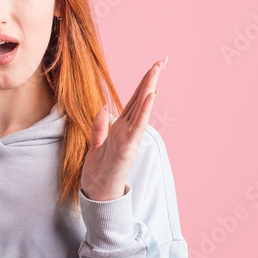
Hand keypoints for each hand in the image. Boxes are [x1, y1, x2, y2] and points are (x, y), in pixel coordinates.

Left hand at [81, 57, 166, 201]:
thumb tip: (104, 108)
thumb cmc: (99, 174)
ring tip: (157, 71)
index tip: (154, 68)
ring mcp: (129, 139)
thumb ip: (99, 127)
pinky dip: (145, 111)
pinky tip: (152, 95)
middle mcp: (127, 131)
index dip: (143, 84)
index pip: (134, 102)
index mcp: (120, 128)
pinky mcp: (127, 148)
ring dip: (149, 89)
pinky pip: (137, 126)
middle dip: (151, 80)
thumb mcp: (94, 145)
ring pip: (141, 109)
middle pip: (141, 100)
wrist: (97, 196)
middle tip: (163, 60)